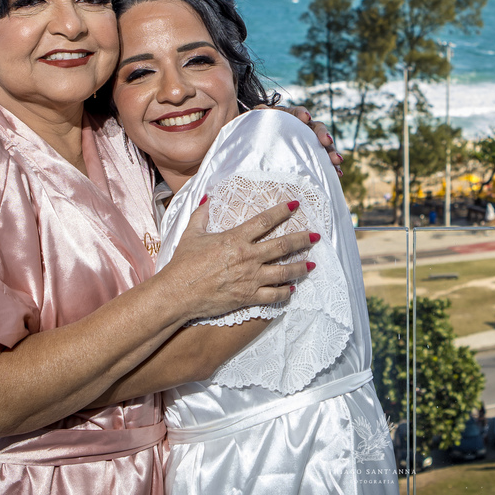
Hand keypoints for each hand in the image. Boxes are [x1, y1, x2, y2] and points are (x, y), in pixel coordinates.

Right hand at [162, 198, 314, 319]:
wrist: (178, 293)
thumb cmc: (183, 263)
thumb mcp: (191, 233)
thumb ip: (202, 214)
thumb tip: (207, 197)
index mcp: (236, 239)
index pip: (265, 221)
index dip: (282, 211)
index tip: (295, 205)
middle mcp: (248, 257)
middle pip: (283, 245)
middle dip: (302, 239)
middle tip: (316, 235)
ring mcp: (250, 278)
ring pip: (284, 272)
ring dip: (301, 267)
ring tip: (312, 264)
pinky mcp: (248, 297)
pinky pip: (274, 295)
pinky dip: (286, 292)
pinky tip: (293, 289)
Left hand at [262, 105, 342, 173]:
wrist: (264, 143)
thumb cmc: (262, 132)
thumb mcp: (258, 123)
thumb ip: (260, 116)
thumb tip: (262, 110)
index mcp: (290, 117)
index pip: (297, 112)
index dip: (301, 114)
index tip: (305, 118)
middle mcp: (304, 127)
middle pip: (316, 128)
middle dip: (323, 134)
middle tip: (327, 141)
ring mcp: (311, 142)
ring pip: (325, 145)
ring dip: (331, 152)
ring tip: (337, 161)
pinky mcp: (314, 156)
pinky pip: (325, 161)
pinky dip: (332, 167)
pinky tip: (337, 174)